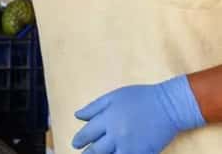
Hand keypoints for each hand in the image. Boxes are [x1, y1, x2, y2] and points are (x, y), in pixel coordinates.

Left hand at [72, 75, 204, 152]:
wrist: (169, 106)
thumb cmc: (141, 98)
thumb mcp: (113, 96)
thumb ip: (94, 107)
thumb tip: (78, 116)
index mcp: (107, 119)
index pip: (87, 134)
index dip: (79, 140)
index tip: (75, 144)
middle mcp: (115, 134)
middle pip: (95, 150)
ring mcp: (130, 146)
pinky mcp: (143, 153)